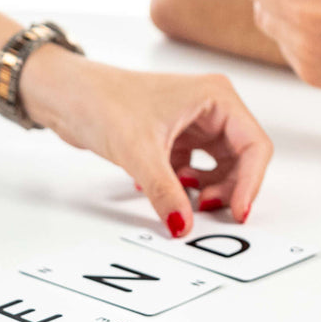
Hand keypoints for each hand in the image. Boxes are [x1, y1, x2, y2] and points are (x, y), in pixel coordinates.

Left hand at [22, 45, 272, 235]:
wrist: (66, 97)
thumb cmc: (103, 103)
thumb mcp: (140, 153)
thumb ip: (165, 192)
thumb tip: (182, 224)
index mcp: (216, 97)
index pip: (254, 146)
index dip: (249, 183)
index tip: (236, 212)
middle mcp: (209, 107)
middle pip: (238, 159)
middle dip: (225, 188)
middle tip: (201, 210)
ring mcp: (190, 122)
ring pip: (214, 165)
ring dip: (202, 188)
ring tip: (179, 199)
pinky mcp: (170, 137)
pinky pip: (189, 168)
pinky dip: (179, 183)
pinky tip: (154, 189)